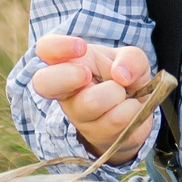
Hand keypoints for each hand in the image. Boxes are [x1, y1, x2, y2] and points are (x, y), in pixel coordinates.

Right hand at [28, 34, 155, 157]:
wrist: (138, 113)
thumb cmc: (124, 78)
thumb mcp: (132, 60)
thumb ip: (131, 58)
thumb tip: (121, 74)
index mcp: (69, 63)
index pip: (46, 48)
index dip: (57, 46)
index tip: (82, 47)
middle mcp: (66, 91)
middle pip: (43, 83)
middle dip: (69, 75)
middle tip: (87, 74)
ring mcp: (77, 116)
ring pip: (91, 102)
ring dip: (117, 93)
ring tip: (123, 94)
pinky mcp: (94, 135)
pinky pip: (116, 120)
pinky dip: (132, 110)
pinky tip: (130, 109)